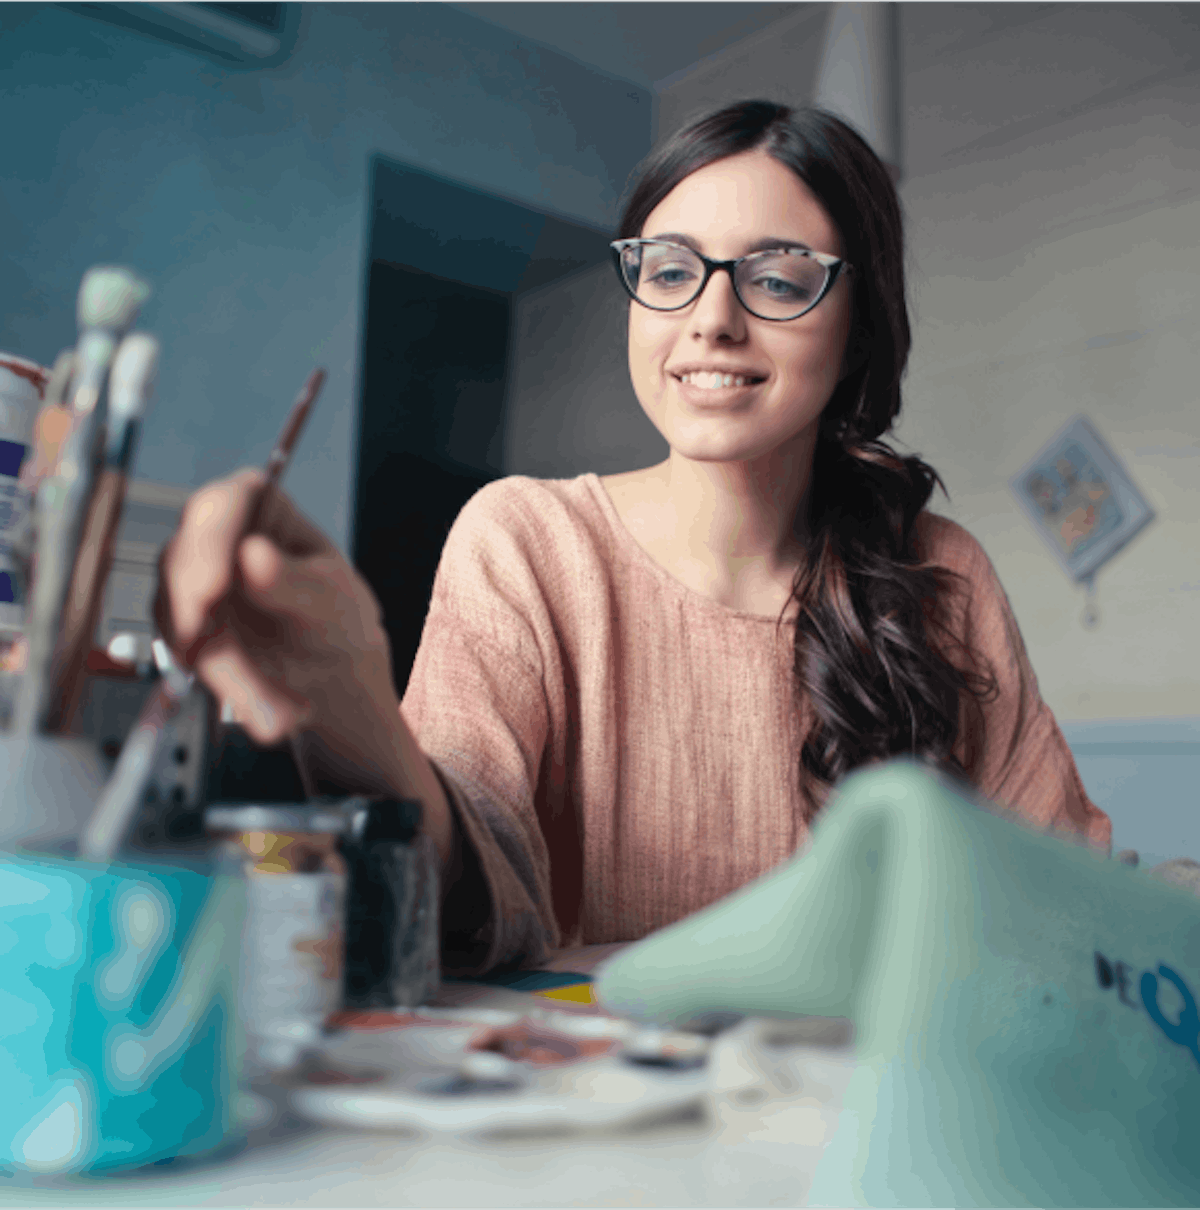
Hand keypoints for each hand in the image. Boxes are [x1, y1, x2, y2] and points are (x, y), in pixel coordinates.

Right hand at [155, 468, 405, 792]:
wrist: (328, 671)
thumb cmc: (336, 616)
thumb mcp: (331, 597)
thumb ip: (293, 579)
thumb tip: (252, 555)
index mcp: (258, 506)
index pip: (221, 504)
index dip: (207, 542)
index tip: (212, 588)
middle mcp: (214, 535)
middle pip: (182, 563)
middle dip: (206, 623)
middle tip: (232, 669)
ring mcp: (189, 580)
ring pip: (179, 618)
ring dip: (227, 672)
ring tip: (279, 714)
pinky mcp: (181, 624)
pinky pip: (184, 654)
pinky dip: (226, 687)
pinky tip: (268, 711)